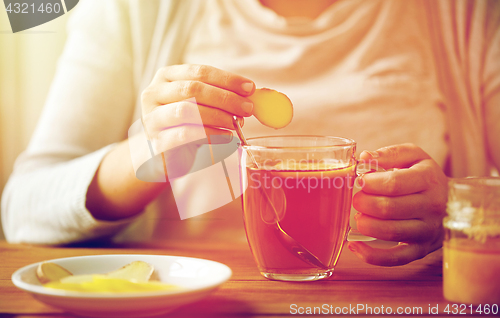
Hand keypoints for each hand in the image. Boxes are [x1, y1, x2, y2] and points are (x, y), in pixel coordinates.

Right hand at [140, 64, 254, 176]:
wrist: (164, 154)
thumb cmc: (186, 124)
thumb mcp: (200, 104)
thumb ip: (218, 95)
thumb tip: (248, 92)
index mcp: (166, 77)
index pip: (199, 72)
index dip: (227, 79)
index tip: (250, 88)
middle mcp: (154, 94)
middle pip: (193, 89)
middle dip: (225, 98)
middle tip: (247, 108)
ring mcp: (152, 118)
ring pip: (187, 110)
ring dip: (217, 115)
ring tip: (236, 123)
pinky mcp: (157, 141)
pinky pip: (186, 135)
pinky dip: (210, 134)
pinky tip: (226, 137)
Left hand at [349, 143, 447, 265]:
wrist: (453, 203)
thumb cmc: (425, 177)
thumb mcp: (414, 156)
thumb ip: (391, 154)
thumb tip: (364, 157)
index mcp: (428, 180)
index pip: (394, 184)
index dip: (371, 183)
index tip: (359, 181)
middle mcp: (431, 206)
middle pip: (389, 208)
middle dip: (365, 203)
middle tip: (356, 199)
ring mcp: (427, 231)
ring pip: (391, 232)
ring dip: (366, 225)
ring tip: (357, 217)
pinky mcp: (421, 250)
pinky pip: (395, 258)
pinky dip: (371, 255)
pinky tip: (354, 246)